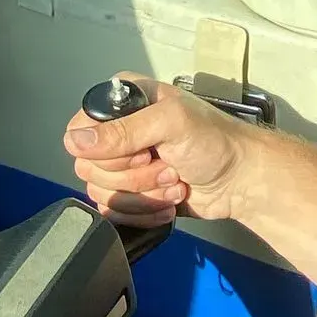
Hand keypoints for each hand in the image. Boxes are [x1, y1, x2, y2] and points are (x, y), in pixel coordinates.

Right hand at [62, 77, 257, 228]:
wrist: (241, 180)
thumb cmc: (215, 141)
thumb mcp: (171, 124)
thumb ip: (123, 131)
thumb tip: (75, 141)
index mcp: (122, 103)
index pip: (79, 131)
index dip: (107, 151)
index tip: (143, 152)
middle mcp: (117, 132)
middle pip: (89, 168)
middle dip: (134, 176)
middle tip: (168, 165)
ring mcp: (123, 166)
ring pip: (102, 193)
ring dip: (145, 195)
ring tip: (175, 182)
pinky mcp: (132, 194)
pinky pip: (114, 212)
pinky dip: (145, 212)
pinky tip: (169, 200)